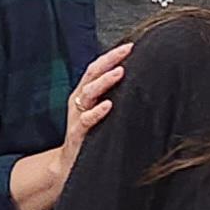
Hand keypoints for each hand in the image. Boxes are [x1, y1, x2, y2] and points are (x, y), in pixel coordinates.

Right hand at [59, 42, 133, 176]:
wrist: (69, 164)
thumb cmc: (91, 134)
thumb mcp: (100, 112)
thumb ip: (113, 97)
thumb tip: (140, 82)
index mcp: (85, 93)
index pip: (96, 68)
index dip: (111, 56)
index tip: (130, 45)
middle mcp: (79, 101)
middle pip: (91, 75)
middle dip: (109, 61)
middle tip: (126, 51)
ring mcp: (77, 117)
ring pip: (88, 94)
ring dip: (104, 82)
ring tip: (119, 73)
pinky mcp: (78, 134)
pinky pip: (86, 121)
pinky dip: (97, 112)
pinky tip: (109, 105)